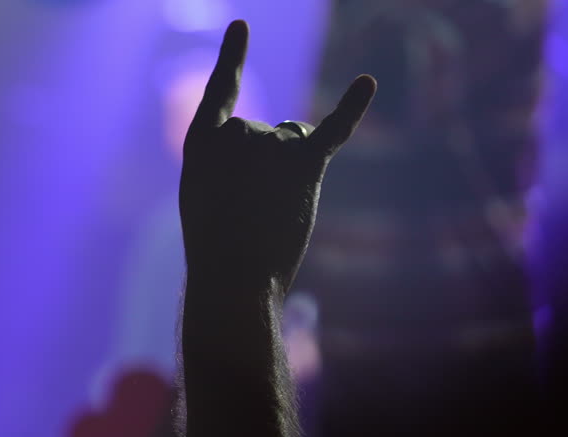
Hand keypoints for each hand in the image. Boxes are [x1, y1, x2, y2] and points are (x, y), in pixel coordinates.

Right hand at [179, 21, 374, 294]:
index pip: (221, 92)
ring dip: (290, 174)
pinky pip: (334, 128)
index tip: (241, 27)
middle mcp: (236, 131)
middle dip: (266, 169)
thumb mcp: (208, 195)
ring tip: (270, 212)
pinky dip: (353, 105)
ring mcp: (270, 143)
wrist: (233, 278)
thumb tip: (296, 133)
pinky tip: (367, 82)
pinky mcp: (305, 162)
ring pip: (294, 142)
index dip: (232, 59)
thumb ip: (236, 160)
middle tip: (248, 212)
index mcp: (200, 142)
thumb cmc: (217, 245)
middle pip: (266, 134)